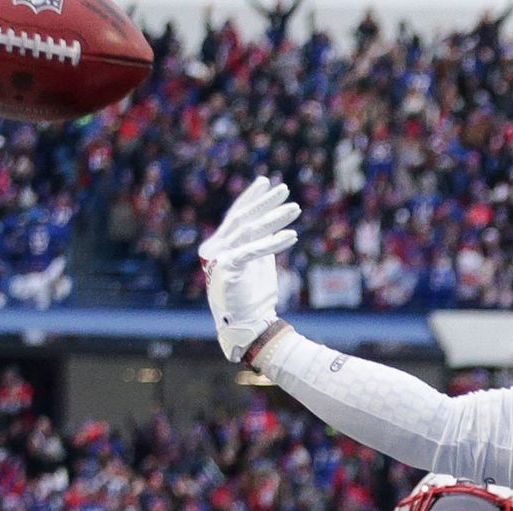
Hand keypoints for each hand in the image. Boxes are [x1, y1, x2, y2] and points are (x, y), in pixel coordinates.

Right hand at [201, 177, 300, 362]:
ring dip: (274, 218)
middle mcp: (216, 248)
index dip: (251, 198)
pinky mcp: (228, 269)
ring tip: (296, 209)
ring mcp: (219, 258)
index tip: (266, 182)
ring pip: (250, 230)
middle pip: (243, 218)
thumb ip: (260, 242)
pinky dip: (273, 243)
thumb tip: (274, 223)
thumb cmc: (254, 297)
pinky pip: (253, 251)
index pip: (236, 215)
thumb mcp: (258, 262)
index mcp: (221, 244)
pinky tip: (291, 236)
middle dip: (265, 202)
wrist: (247, 326)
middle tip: (285, 188)